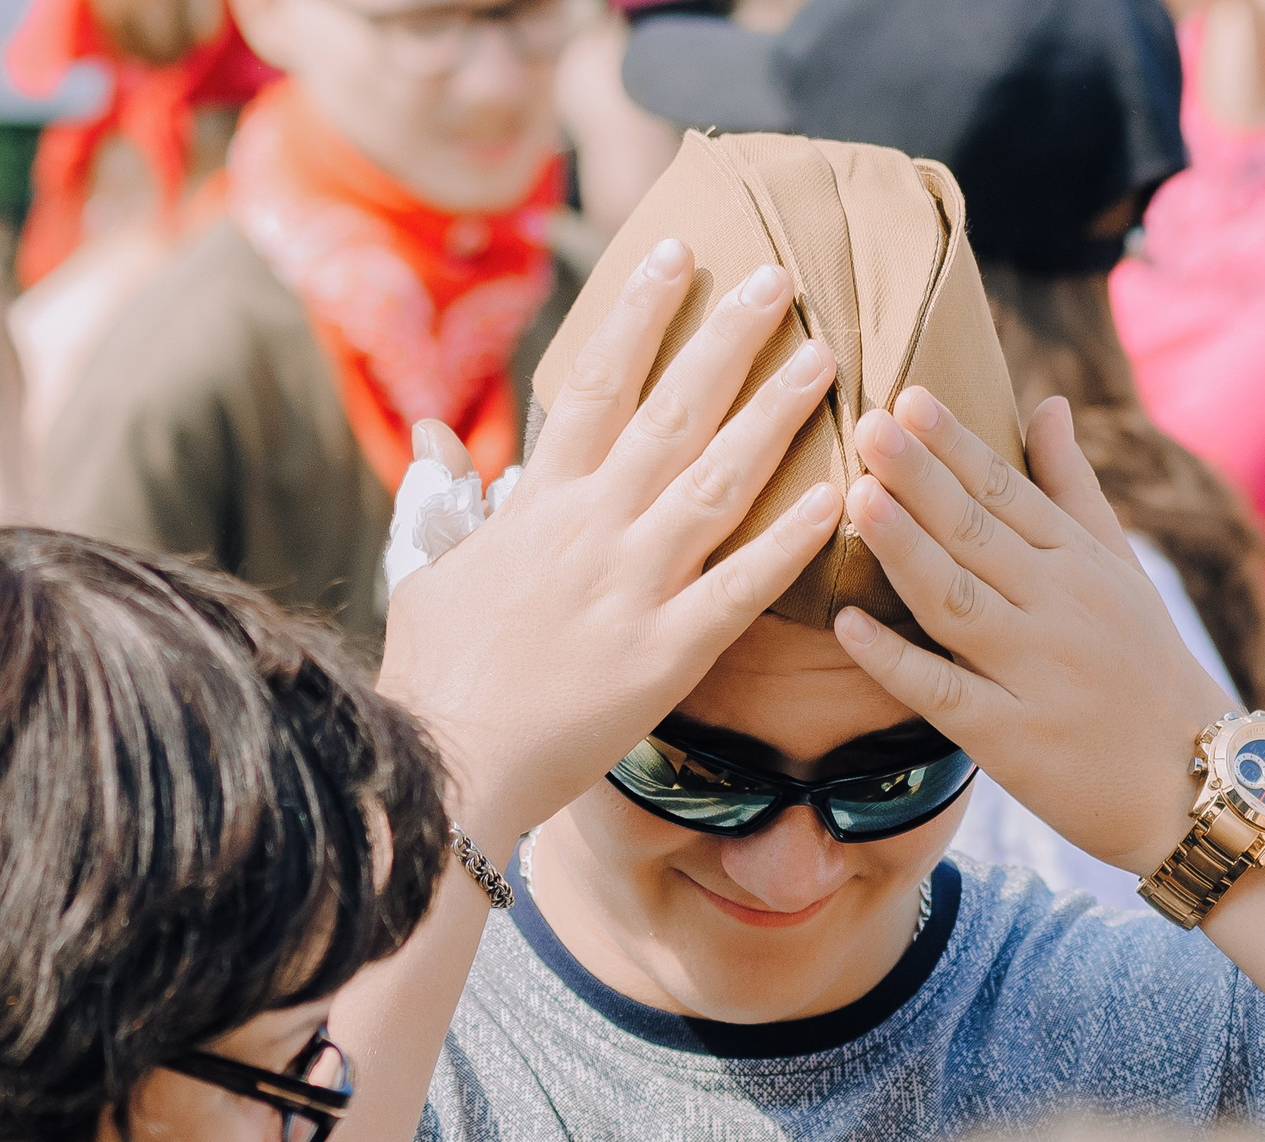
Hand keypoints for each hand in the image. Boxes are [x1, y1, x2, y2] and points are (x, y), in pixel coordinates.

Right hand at [377, 240, 840, 849]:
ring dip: (775, 415)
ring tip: (826, 360)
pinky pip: (742, 587)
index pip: (597, 387)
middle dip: (728, 340)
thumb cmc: (436, 675)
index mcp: (540, 505)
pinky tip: (837, 496)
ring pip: (718, 481)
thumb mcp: (427, 571)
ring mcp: (634, 588)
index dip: (639, 316)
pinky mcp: (667, 654)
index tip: (678, 255)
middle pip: (672, 412)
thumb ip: (445, 499)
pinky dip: (790, 542)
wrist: (448, 762)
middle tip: (780, 280)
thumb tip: (435, 437)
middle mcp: (593, 530)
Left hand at [834, 388, 1235, 876]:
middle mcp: (1059, 609)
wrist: (1194, 782)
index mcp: (1079, 564)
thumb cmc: (1147, 668)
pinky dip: (894, 660)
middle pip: (978, 534)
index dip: (957, 445)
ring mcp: (1034, 673)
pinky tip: (848, 624)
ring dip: (906, 549)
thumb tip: (1048, 404)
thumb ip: (1074, 488)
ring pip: (957, 601)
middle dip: (922, 478)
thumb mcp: (1121, 570)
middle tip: (868, 423)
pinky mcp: (1010, 738)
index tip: (909, 396)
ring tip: (857, 499)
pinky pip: (943, 692)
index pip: (1009, 492)